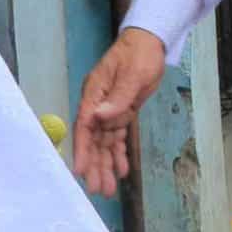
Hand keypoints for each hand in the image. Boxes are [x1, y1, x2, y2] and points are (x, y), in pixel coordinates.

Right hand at [71, 27, 166, 198]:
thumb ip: (118, 97)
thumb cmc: (140, 53)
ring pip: (104, 143)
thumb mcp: (134, 74)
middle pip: (93, 139)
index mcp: (95, 93)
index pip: (85, 126)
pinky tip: (121, 170)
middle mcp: (97, 104)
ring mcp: (108, 109)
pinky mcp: (120, 112)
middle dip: (95, 165)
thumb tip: (99, 117)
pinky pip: (116, 137)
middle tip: (98, 190)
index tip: (81, 171)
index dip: (82, 150)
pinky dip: (118, 154)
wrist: (150, 41)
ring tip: (108, 189)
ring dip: (105, 165)